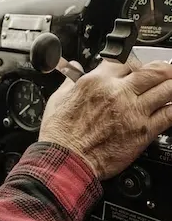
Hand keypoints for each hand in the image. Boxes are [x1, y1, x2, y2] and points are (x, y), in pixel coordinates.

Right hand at [39, 58, 171, 179]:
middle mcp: (118, 93)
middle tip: (166, 72)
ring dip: (171, 86)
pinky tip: (171, 107)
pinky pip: (169, 114)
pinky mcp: (143, 131)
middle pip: (154, 70)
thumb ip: (71, 80)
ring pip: (167, 88)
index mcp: (97, 82)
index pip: (125, 61)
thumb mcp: (59, 98)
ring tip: (170, 87)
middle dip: (163, 69)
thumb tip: (74, 69)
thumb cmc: (60, 134)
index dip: (133, 63)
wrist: (66, 160)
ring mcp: (133, 112)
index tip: (135, 68)